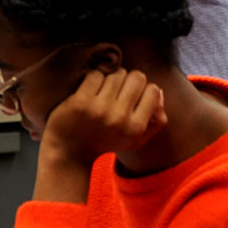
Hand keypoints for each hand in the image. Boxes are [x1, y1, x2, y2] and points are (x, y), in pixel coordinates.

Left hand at [34, 69, 165, 202]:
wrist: (67, 153)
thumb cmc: (105, 142)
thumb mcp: (135, 140)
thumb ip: (156, 120)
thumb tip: (159, 91)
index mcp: (135, 128)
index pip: (153, 90)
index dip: (144, 90)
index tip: (132, 97)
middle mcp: (119, 119)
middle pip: (136, 77)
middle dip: (128, 80)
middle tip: (117, 91)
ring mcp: (99, 109)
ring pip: (116, 73)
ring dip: (110, 78)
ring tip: (103, 91)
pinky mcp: (80, 102)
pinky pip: (96, 74)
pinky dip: (94, 78)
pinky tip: (90, 90)